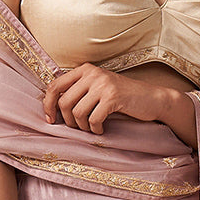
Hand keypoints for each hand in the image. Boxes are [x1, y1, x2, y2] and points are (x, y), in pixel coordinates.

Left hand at [42, 64, 166, 132]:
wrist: (151, 98)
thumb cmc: (122, 97)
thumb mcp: (98, 87)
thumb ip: (78, 91)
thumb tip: (53, 107)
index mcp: (84, 70)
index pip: (55, 86)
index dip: (48, 105)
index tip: (51, 119)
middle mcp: (92, 74)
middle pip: (64, 102)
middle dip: (68, 120)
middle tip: (78, 127)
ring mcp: (103, 85)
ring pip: (77, 113)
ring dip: (82, 126)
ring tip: (91, 128)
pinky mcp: (113, 97)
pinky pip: (93, 119)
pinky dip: (95, 129)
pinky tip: (101, 129)